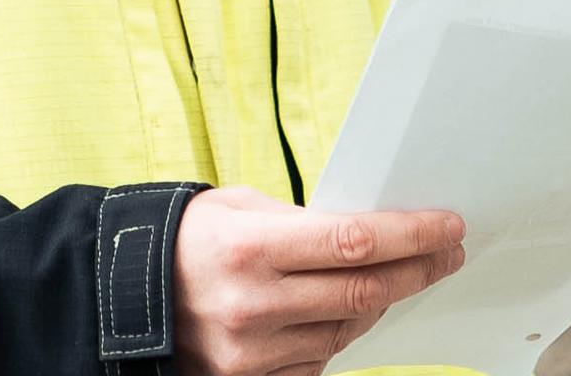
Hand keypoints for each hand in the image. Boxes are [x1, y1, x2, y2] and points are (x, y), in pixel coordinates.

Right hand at [170, 184, 468, 375]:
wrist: (124, 293)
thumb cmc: (187, 240)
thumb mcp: (239, 209)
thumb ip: (302, 223)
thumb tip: (371, 235)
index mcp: (250, 248)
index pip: (354, 242)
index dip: (411, 235)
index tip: (447, 227)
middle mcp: (253, 305)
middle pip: (363, 292)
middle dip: (417, 270)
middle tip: (446, 253)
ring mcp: (252, 352)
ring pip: (346, 330)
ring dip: (379, 302)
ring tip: (394, 276)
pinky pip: (318, 361)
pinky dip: (337, 333)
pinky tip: (342, 309)